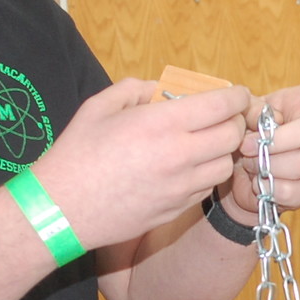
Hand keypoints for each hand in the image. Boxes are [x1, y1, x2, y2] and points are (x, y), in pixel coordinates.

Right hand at [33, 78, 250, 249]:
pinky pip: (205, 188)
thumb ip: (136, 90)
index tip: (238, 94)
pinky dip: (205, 174)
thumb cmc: (76, 154)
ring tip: (204, 143)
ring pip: (224, 165)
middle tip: (223, 118)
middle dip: (234, 122)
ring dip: (221, 151)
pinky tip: (187, 167)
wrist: (61, 210)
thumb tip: (160, 90)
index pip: (221, 106)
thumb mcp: (99, 106)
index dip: (237, 97)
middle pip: (232, 136)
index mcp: (161, 124)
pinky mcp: (176, 209)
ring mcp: (180, 187)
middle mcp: (178, 156)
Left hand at [222, 77, 299, 216]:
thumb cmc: (246, 135)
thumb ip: (251, 109)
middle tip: (246, 145)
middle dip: (277, 139)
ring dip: (268, 164)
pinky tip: (258, 182)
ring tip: (250, 163)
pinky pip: (293, 190)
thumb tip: (264, 119)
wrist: (236, 173)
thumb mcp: (243, 114)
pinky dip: (268, 187)